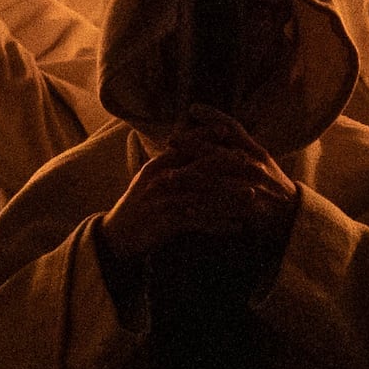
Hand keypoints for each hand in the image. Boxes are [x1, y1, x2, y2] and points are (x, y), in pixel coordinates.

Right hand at [93, 117, 298, 277]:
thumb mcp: (151, 181)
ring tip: (251, 197)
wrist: (118, 237)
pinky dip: (218, 223)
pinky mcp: (165, 222)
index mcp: (157, 166)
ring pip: (202, 195)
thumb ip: (170, 165)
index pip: (184, 145)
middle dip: (226, 164)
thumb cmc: (140, 207)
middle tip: (249, 162)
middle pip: (198, 167)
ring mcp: (163, 200)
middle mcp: (160, 179)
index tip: (227, 131)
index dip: (205, 136)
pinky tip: (236, 226)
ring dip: (229, 196)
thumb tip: (189, 147)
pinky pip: (198, 222)